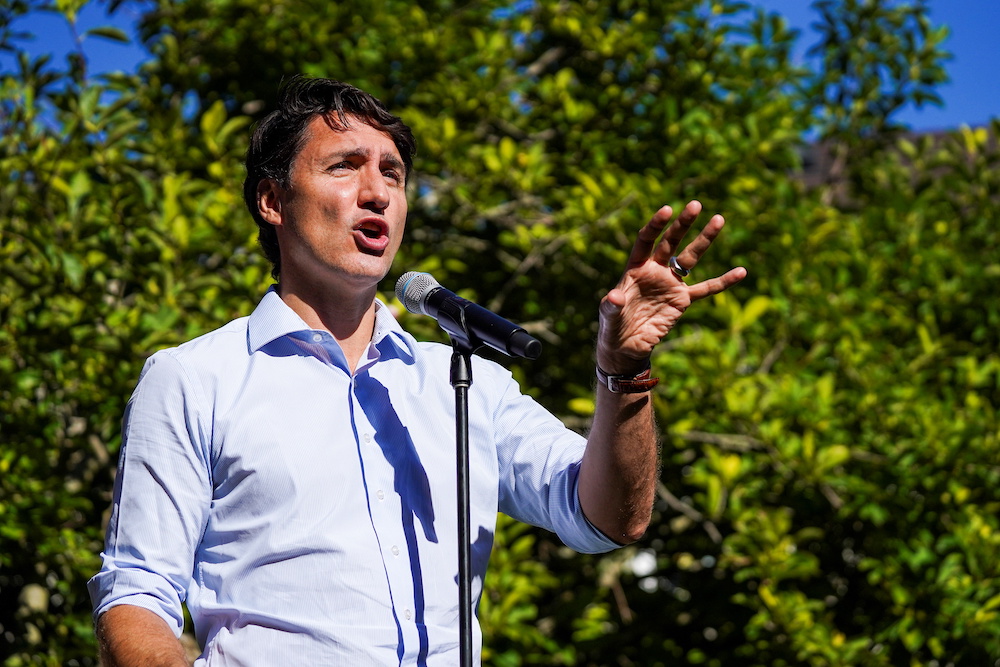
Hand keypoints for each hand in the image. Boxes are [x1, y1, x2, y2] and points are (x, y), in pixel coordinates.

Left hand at [597, 201, 746, 374]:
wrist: (626, 346)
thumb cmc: (613, 326)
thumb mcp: (609, 316)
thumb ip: (612, 305)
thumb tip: (614, 297)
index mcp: (635, 268)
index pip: (646, 240)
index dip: (655, 226)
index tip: (667, 210)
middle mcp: (655, 270)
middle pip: (671, 242)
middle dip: (683, 224)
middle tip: (696, 204)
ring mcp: (670, 283)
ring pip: (690, 258)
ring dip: (704, 240)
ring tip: (718, 219)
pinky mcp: (682, 300)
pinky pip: (705, 289)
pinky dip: (722, 282)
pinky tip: (741, 272)